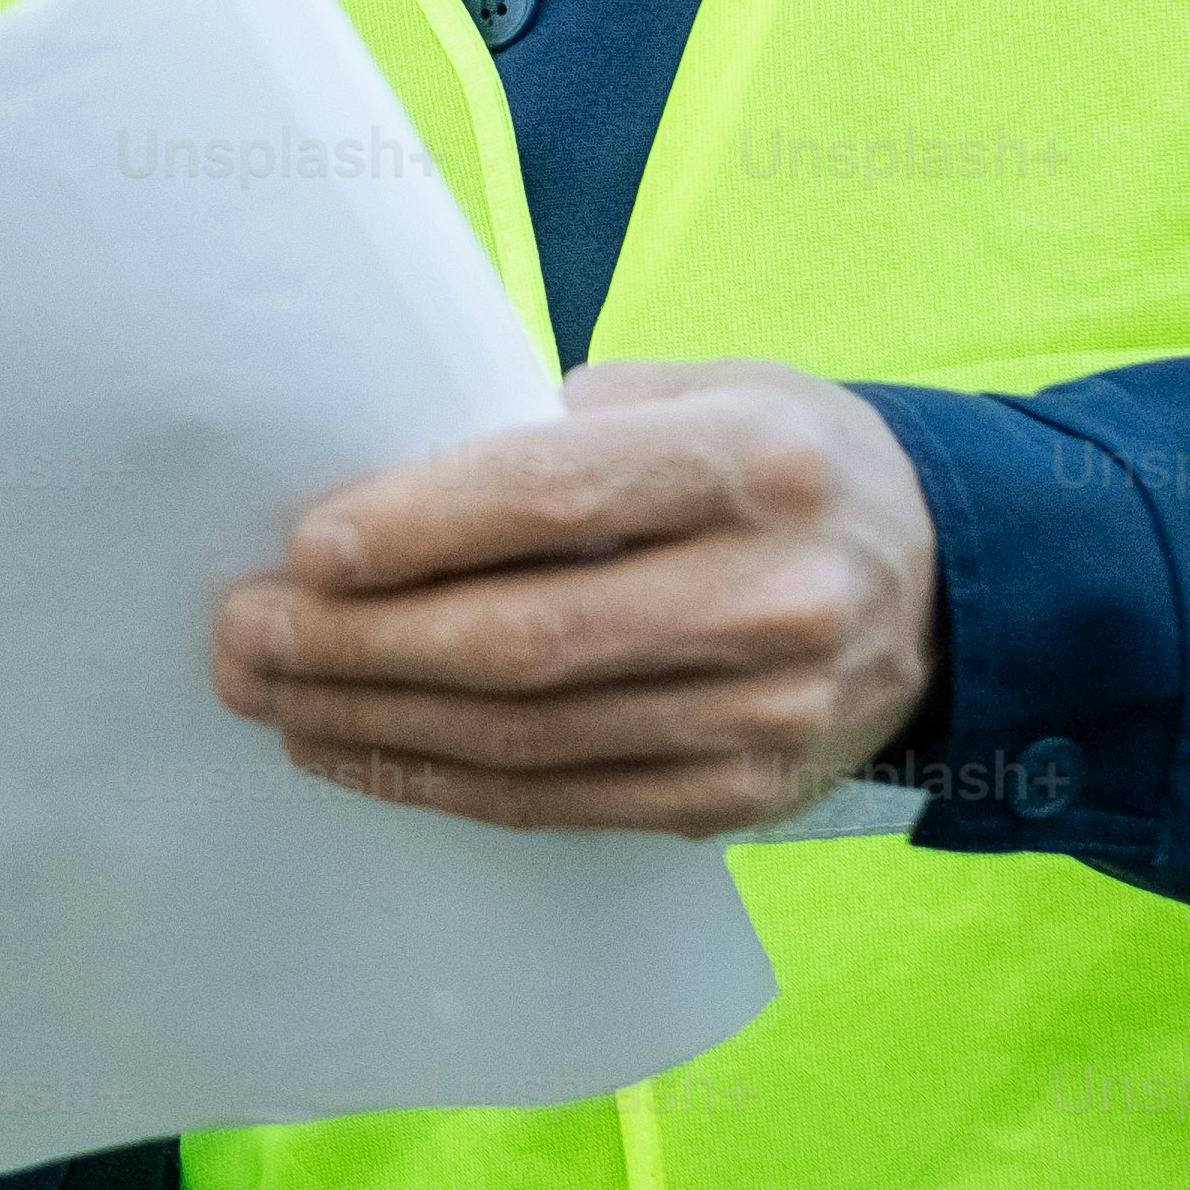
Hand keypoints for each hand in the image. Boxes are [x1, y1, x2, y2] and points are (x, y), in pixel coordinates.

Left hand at [214, 358, 944, 833]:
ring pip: (530, 738)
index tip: (303, 548)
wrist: (948, 586)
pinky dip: (443, 782)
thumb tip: (385, 480)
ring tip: (270, 695)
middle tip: (242, 635)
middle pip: (525, 640)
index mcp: (755, 462)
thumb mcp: (702, 389)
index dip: (417, 528)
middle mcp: (774, 596)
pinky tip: (356, 750)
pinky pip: (563, 800)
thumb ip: (562, 426)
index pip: (554, 497)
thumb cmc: (778, 459)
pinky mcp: (742, 796)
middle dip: (359, 644)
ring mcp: (766, 715)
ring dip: (376, 722)